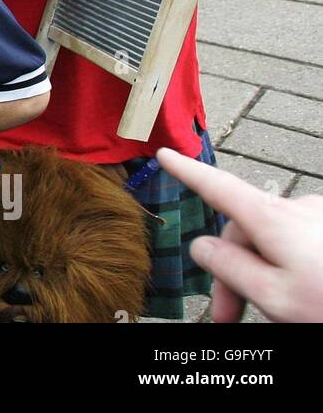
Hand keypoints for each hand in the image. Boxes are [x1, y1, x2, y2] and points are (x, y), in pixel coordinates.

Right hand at [157, 148, 322, 322]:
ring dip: (262, 274)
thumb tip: (202, 245)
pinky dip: (290, 266)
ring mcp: (320, 219)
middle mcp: (297, 209)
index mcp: (272, 219)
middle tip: (227, 317)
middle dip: (232, 272)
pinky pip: (300, 242)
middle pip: (244, 231)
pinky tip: (300, 294)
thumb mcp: (272, 295)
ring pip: (273, 241)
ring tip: (271, 312)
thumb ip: (229, 267)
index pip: (218, 188)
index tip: (165, 155)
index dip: (188, 172)